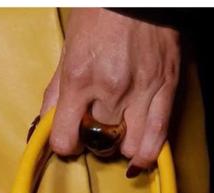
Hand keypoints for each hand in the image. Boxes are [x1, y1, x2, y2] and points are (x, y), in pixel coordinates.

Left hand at [40, 8, 180, 174]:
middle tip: (94, 133)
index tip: (67, 143)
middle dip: (95, 141)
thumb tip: (46, 120)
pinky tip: (141, 156)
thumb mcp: (67, 51)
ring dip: (123, 148)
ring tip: (119, 144)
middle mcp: (110, 88)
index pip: (65, 137)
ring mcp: (142, 89)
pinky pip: (160, 131)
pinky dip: (150, 150)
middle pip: (100, 140)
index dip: (64, 145)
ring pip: (133, 144)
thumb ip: (56, 91)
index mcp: (79, 79)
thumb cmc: (99, 15)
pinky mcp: (167, 85)